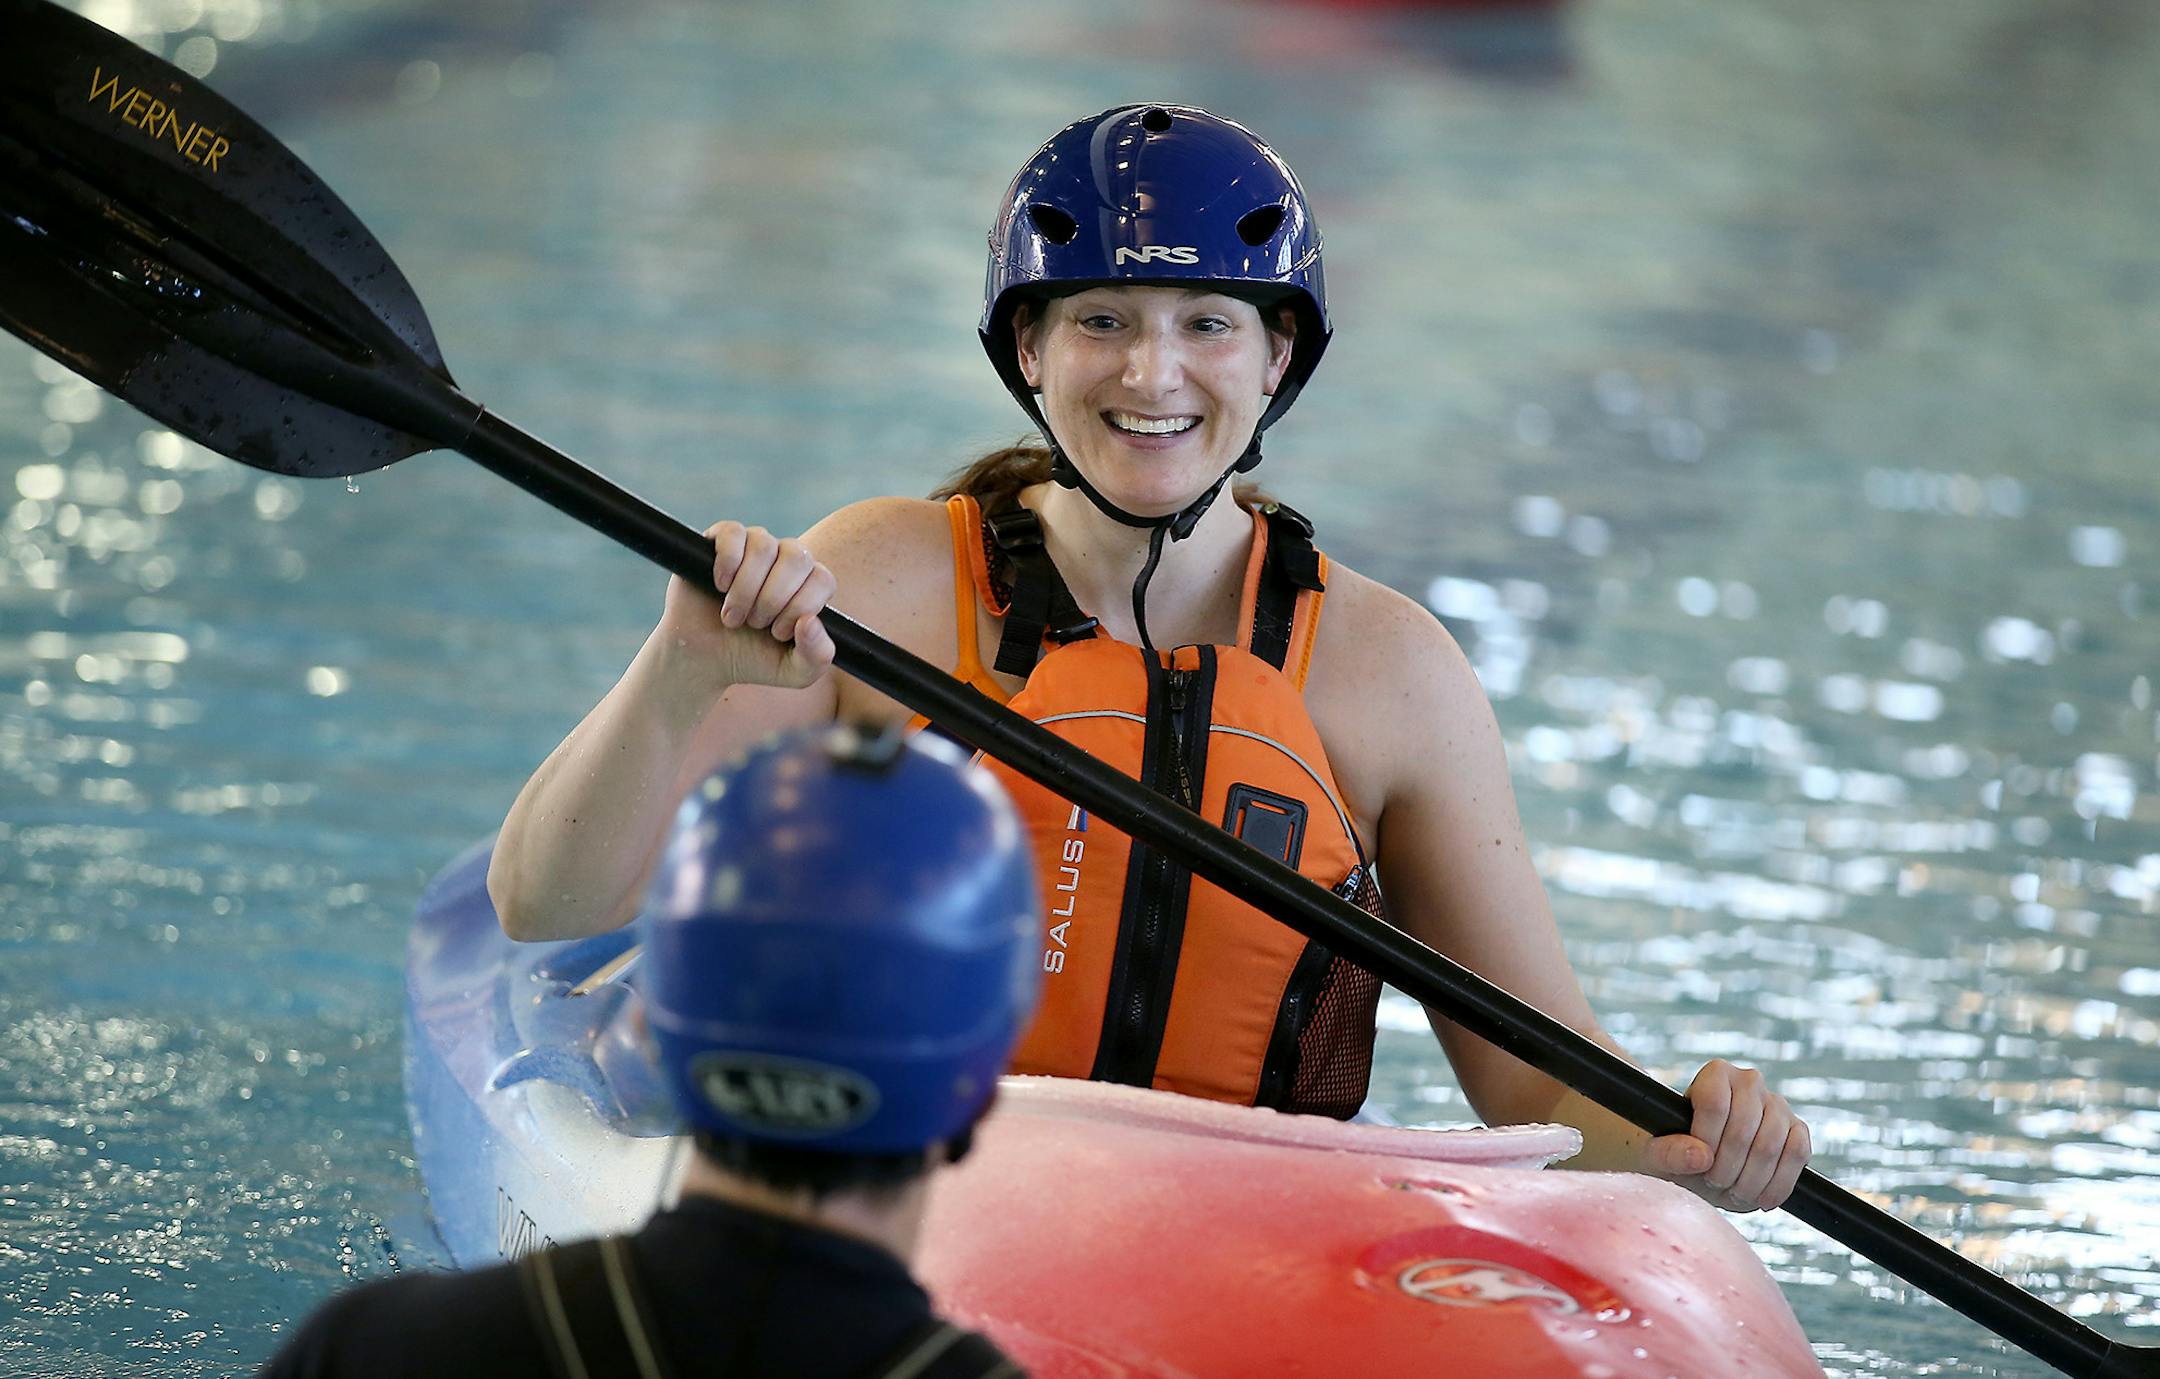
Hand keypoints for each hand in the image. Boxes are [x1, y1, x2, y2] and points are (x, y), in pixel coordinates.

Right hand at [660, 520, 836, 689]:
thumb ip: (817, 656)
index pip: (822, 579)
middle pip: (796, 557)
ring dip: (746, 588)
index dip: (800, 607)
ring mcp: (754, 546)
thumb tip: (810, 621)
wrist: (704, 659)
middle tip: (754, 624)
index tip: (778, 633)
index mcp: (809, 584)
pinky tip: (720, 586)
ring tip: (732, 615)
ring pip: (764, 545)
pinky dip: (728, 562)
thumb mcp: (795, 673)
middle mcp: (785, 560)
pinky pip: (733, 532)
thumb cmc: (753, 660)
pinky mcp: (720, 540)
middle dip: (773, 599)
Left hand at [1637, 1060, 1810, 1211]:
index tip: (1698, 1163)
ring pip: (1771, 1145)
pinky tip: (1760, 1198)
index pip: (1715, 1104)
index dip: (1706, 1140)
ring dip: (1750, 1180)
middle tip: (1713, 1184)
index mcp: (1715, 1074)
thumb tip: (1700, 1156)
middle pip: (1743, 1129)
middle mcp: (1750, 1081)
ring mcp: (1777, 1104)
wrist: (1703, 1168)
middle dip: (1727, 1168)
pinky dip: (1779, 1183)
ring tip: (1732, 1192)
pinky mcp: (1798, 1129)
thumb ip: (1669, 1153)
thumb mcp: (1658, 1156)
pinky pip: (1798, 1154)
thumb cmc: (1676, 1154)